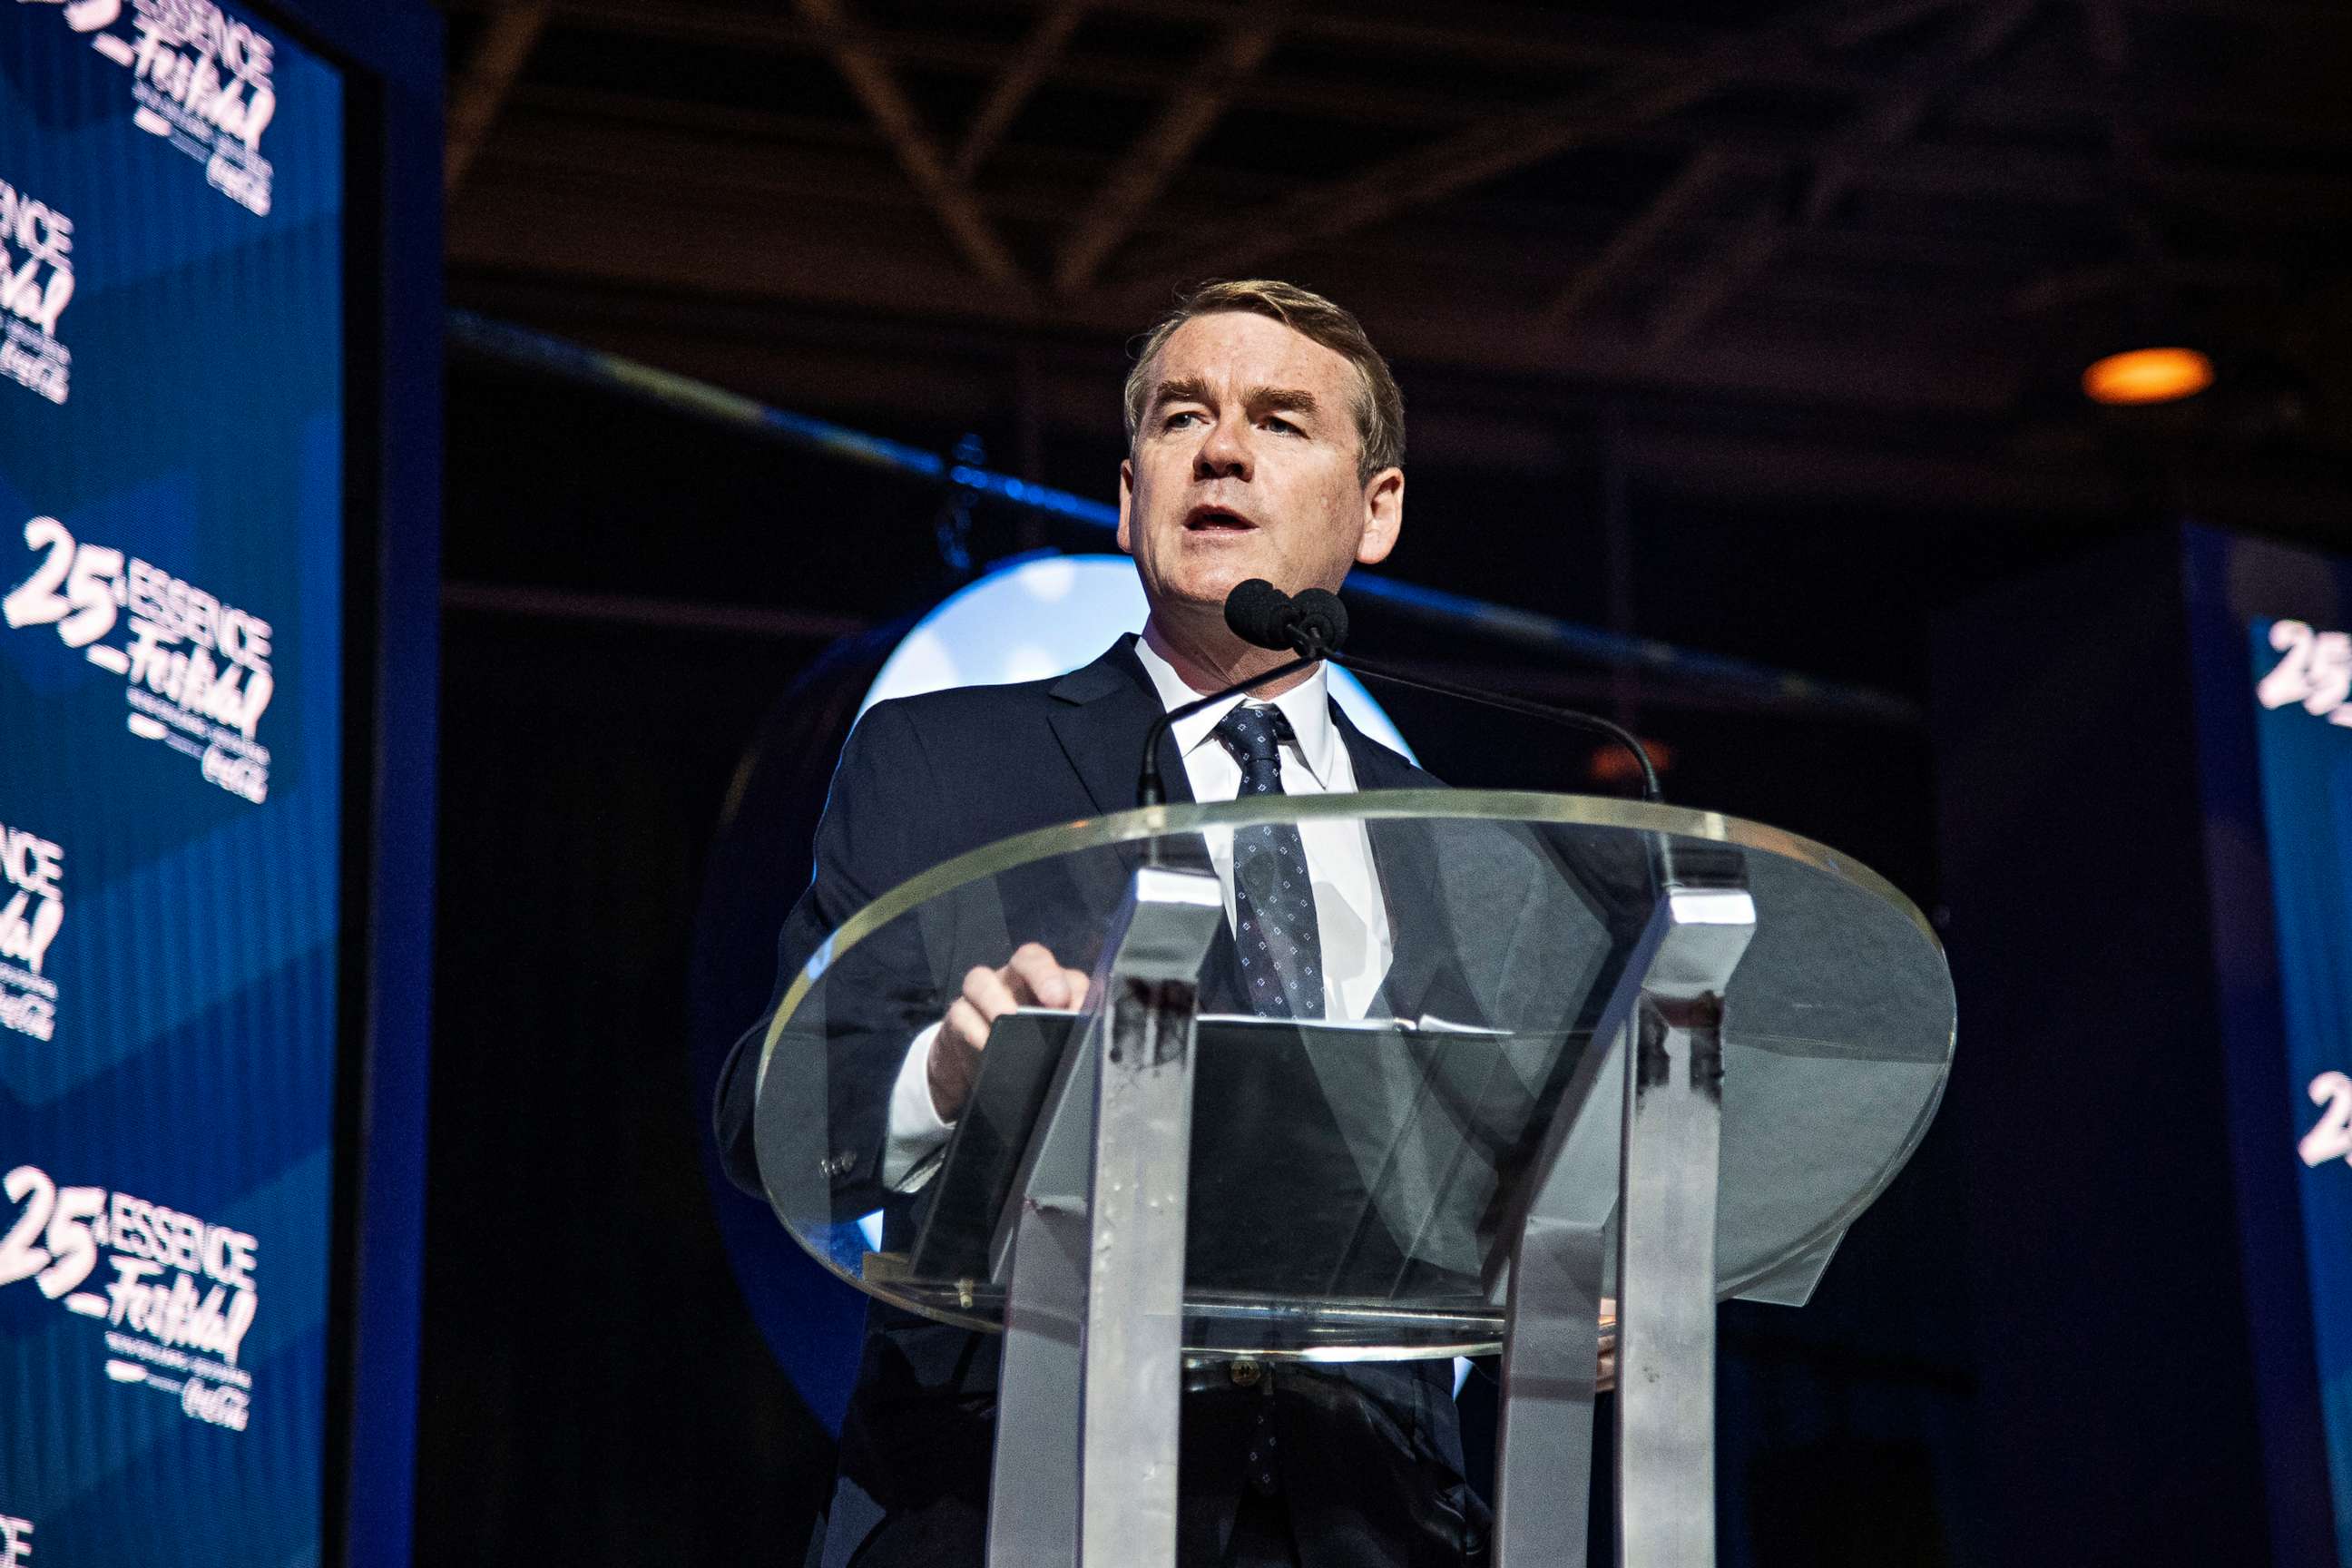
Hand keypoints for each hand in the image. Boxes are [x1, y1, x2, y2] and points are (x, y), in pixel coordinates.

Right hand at [927, 942, 1090, 1121]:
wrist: (983, 1066)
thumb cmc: (1028, 1044)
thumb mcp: (1054, 1035)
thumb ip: (1071, 1027)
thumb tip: (1085, 1034)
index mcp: (1046, 980)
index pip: (1062, 965)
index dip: (1066, 978)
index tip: (1072, 1004)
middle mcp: (1014, 978)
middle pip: (1026, 958)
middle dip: (1042, 974)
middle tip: (1054, 1001)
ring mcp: (981, 995)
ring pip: (981, 979)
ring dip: (997, 1001)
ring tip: (1011, 1025)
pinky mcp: (957, 1018)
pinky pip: (960, 1015)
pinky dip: (975, 1031)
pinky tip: (987, 1047)